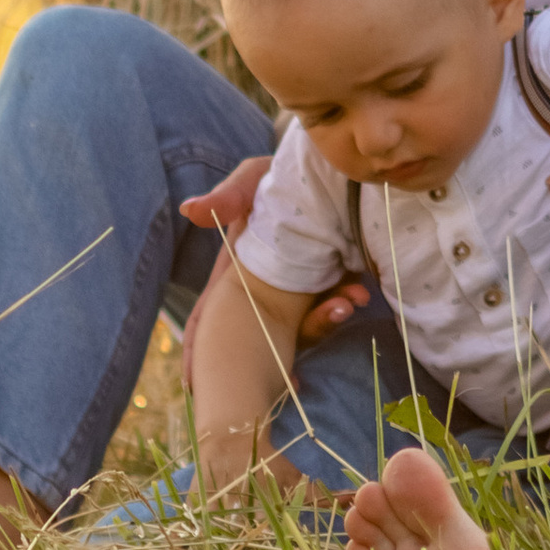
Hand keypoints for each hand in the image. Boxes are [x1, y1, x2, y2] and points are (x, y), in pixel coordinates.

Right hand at [179, 158, 367, 369]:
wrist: (329, 167)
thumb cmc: (280, 176)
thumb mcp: (252, 181)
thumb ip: (228, 197)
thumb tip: (189, 209)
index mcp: (237, 270)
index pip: (212, 315)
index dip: (198, 350)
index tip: (194, 382)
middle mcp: (267, 288)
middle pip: (265, 332)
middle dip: (288, 342)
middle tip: (321, 319)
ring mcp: (301, 290)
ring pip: (305, 322)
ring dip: (326, 317)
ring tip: (352, 297)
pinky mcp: (332, 283)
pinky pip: (334, 306)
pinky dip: (344, 306)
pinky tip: (360, 296)